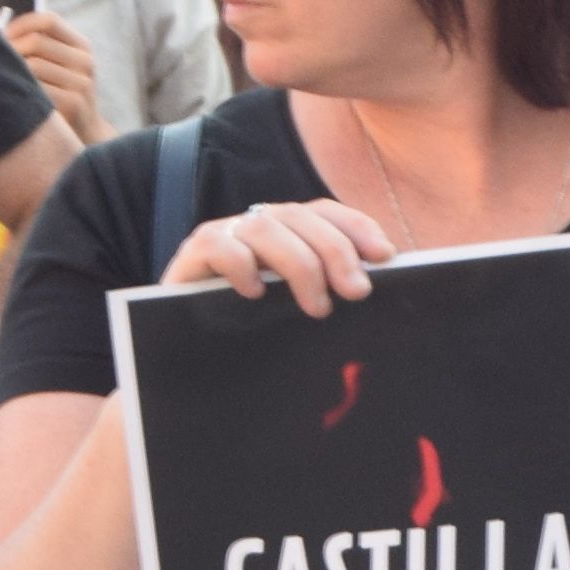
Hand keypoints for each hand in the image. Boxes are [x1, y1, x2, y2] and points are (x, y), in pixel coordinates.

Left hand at [6, 10, 106, 136]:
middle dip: (11, 49)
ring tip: (2, 79)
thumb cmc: (60, 95)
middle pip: (37, 42)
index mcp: (81, 47)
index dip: (21, 25)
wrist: (84, 134)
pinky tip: (13, 96)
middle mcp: (85, 62)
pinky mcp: (73, 104)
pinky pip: (36, 89)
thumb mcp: (62, 67)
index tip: (3, 37)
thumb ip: (40, 48)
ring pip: (33, 65)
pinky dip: (20, 90)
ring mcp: (81, 83)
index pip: (49, 20)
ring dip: (12, 71)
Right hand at [170, 197, 395, 317]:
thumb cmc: (251, 333)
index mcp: (287, 231)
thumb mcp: (295, 310)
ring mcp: (224, 234)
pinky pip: (220, 245)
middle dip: (336, 251)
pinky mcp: (192, 254)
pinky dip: (241, 265)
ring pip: (266, 226)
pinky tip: (255, 294)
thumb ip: (326, 293)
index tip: (385, 256)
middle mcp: (256, 224)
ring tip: (317, 308)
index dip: (357, 227)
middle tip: (357, 293)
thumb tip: (371, 291)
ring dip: (299, 264)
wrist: (185, 357)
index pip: (325, 212)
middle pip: (301, 217)